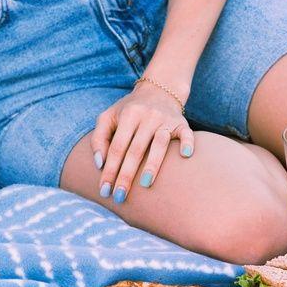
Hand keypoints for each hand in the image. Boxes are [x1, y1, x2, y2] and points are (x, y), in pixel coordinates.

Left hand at [91, 80, 194, 203]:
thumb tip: (99, 164)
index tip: (104, 190)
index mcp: (128, 115)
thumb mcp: (108, 117)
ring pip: (160, 144)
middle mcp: (147, 116)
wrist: (159, 90)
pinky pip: (187, 134)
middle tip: (120, 197)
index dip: (110, 169)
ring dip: (152, 165)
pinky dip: (187, 143)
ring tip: (145, 185)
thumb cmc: (129, 110)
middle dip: (126, 175)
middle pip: (135, 150)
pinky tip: (186, 156)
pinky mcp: (182, 124)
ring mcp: (166, 120)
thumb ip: (98, 138)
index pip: (117, 147)